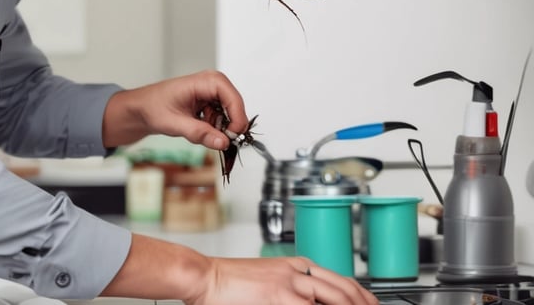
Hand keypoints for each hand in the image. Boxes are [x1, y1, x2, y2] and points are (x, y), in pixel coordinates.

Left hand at [102, 70, 248, 149]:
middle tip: (214, 140)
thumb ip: (200, 133)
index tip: (231, 138)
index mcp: (206, 81)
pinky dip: (212, 129)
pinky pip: (221, 119)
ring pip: (229, 116)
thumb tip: (223, 142)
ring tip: (196, 131)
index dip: (237, 120)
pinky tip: (196, 128)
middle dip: (226, 127)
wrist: (142, 108)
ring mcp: (213, 94)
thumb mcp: (174, 123)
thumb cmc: (153, 107)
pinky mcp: (210, 103)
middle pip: (235, 108)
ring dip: (217, 129)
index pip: (233, 99)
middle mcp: (213, 84)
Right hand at [102, 235, 378, 304]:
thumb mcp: (267, 283)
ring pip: (336, 297)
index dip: (363, 297)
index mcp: (296, 267)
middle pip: (346, 289)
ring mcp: (290, 282)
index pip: (342, 282)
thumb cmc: (227, 282)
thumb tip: (308, 299)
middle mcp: (298, 271)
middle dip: (365, 303)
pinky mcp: (280, 295)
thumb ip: (291, 293)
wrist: (203, 276)